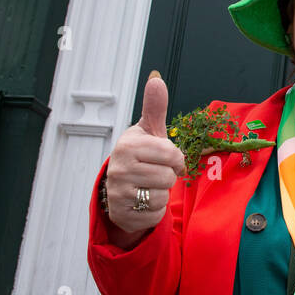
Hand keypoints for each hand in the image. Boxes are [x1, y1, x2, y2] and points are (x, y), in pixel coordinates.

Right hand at [105, 71, 185, 233]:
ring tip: (148, 186)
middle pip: (167, 177)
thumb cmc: (141, 156)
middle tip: (156, 173)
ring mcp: (118, 193)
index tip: (169, 159)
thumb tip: (157, 79)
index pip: (171, 154)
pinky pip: (154, 215)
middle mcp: (119, 169)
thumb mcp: (148, 131)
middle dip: (167, 177)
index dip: (177, 159)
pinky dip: (155, 211)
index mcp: (128, 146)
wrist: (120, 188)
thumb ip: (154, 107)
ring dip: (161, 194)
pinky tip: (144, 202)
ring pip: (161, 197)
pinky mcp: (122, 214)